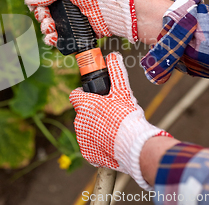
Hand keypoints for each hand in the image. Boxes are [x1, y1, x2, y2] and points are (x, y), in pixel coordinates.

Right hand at [24, 0, 137, 46]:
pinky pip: (64, 37)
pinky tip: (53, 39)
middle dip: (42, 18)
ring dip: (47, 30)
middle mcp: (70, 3)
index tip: (36, 8)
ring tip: (49, 31)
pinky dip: (55, 39)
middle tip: (45, 20)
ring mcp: (76, 18)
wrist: (118, 10)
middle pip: (47, 13)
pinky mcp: (82, 32)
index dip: (39, 3)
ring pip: (54, 27)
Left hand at [69, 51, 170, 189]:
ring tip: (113, 130)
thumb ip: (116, 72)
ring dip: (96, 128)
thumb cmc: (127, 117)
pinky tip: (111, 142)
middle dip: (93, 113)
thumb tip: (113, 56)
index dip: (84, 95)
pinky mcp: (87, 153)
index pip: (75, 95)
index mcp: (84, 105)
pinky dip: (98, 144)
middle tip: (110, 115)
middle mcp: (79, 121)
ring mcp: (82, 138)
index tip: (95, 97)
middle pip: (83, 113)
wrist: (134, 145)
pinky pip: (90, 145)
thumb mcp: (123, 91)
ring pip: (86, 129)